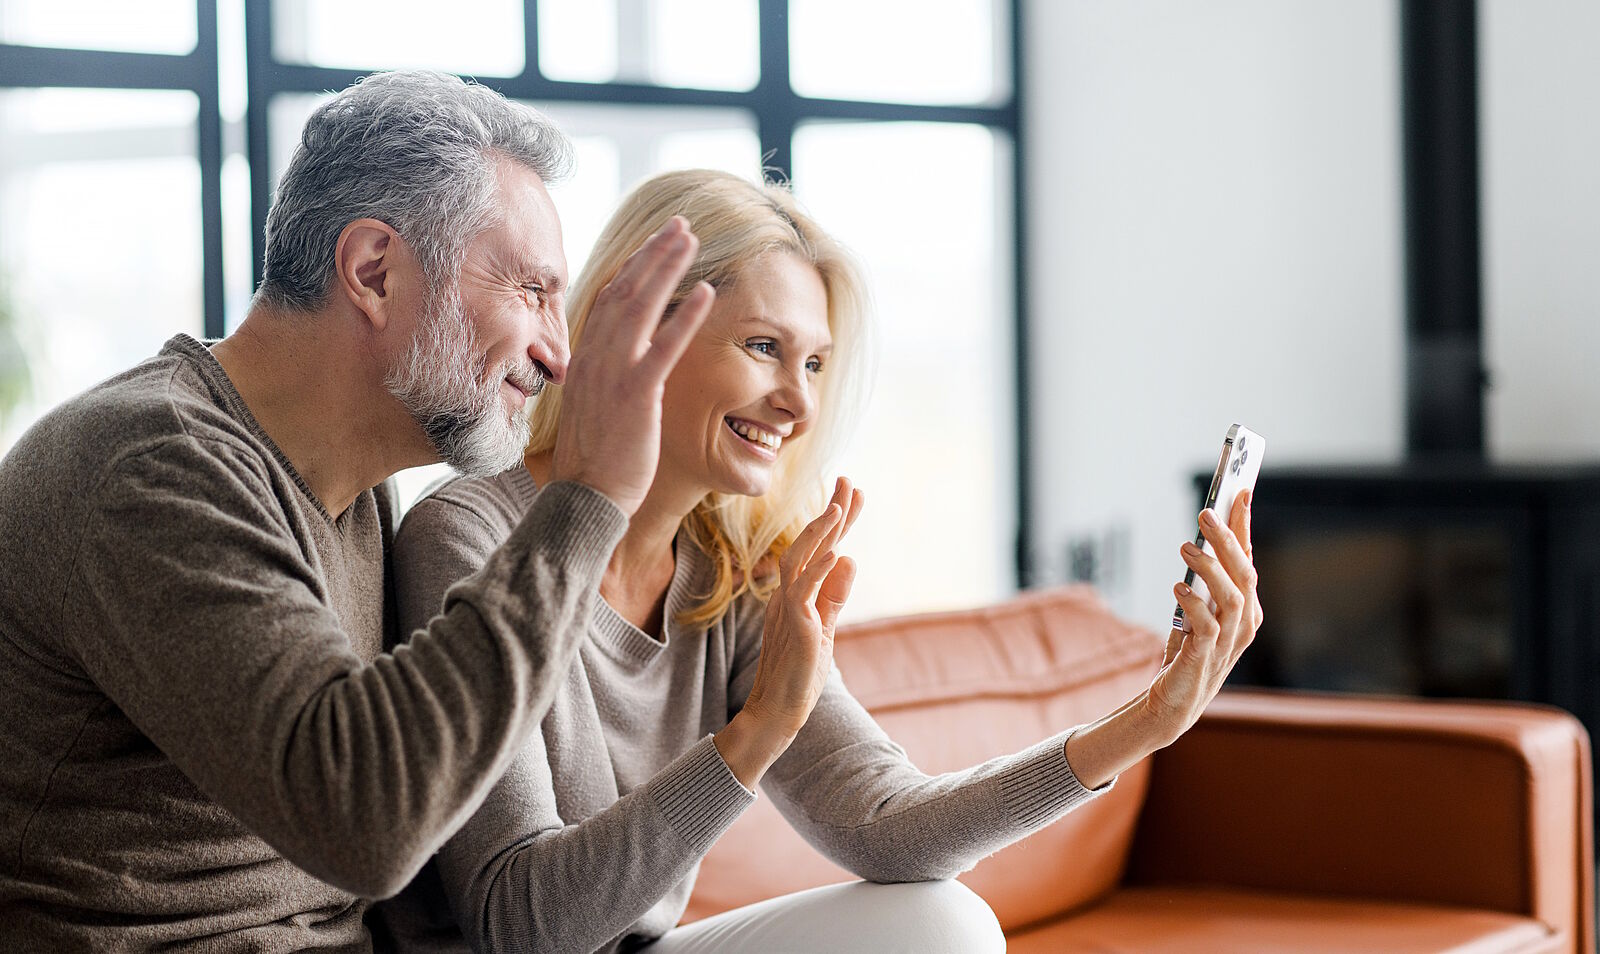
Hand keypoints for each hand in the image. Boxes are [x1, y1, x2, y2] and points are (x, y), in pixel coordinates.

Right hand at [549, 216, 713, 515]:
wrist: (583, 499)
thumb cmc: (594, 462)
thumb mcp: (593, 409)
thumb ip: (605, 378)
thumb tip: (618, 364)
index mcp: (585, 359)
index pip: (608, 299)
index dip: (633, 267)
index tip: (654, 244)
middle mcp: (595, 358)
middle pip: (624, 289)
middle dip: (653, 253)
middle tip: (679, 225)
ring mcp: (613, 374)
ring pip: (642, 306)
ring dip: (668, 268)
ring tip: (692, 239)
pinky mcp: (636, 395)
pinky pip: (664, 347)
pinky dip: (685, 317)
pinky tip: (707, 292)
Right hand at [715, 478, 862, 785]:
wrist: (777, 712)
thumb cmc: (798, 675)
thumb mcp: (823, 627)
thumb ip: (834, 595)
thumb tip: (849, 559)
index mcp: (796, 593)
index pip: (820, 549)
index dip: (837, 521)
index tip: (854, 493)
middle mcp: (788, 594)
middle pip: (809, 543)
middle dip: (831, 511)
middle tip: (848, 480)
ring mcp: (788, 608)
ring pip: (799, 558)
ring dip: (820, 531)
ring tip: (839, 506)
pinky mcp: (793, 625)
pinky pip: (802, 590)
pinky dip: (818, 568)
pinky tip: (835, 550)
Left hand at [1147, 490, 1262, 743]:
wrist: (1174, 702)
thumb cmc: (1188, 651)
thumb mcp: (1200, 609)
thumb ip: (1206, 579)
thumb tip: (1203, 535)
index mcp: (1246, 609)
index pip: (1248, 559)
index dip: (1245, 526)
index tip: (1239, 491)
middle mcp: (1244, 623)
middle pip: (1244, 574)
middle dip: (1228, 540)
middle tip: (1205, 513)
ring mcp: (1228, 642)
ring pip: (1231, 597)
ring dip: (1209, 568)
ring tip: (1186, 545)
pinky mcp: (1204, 657)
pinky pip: (1206, 626)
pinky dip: (1195, 603)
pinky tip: (1178, 585)